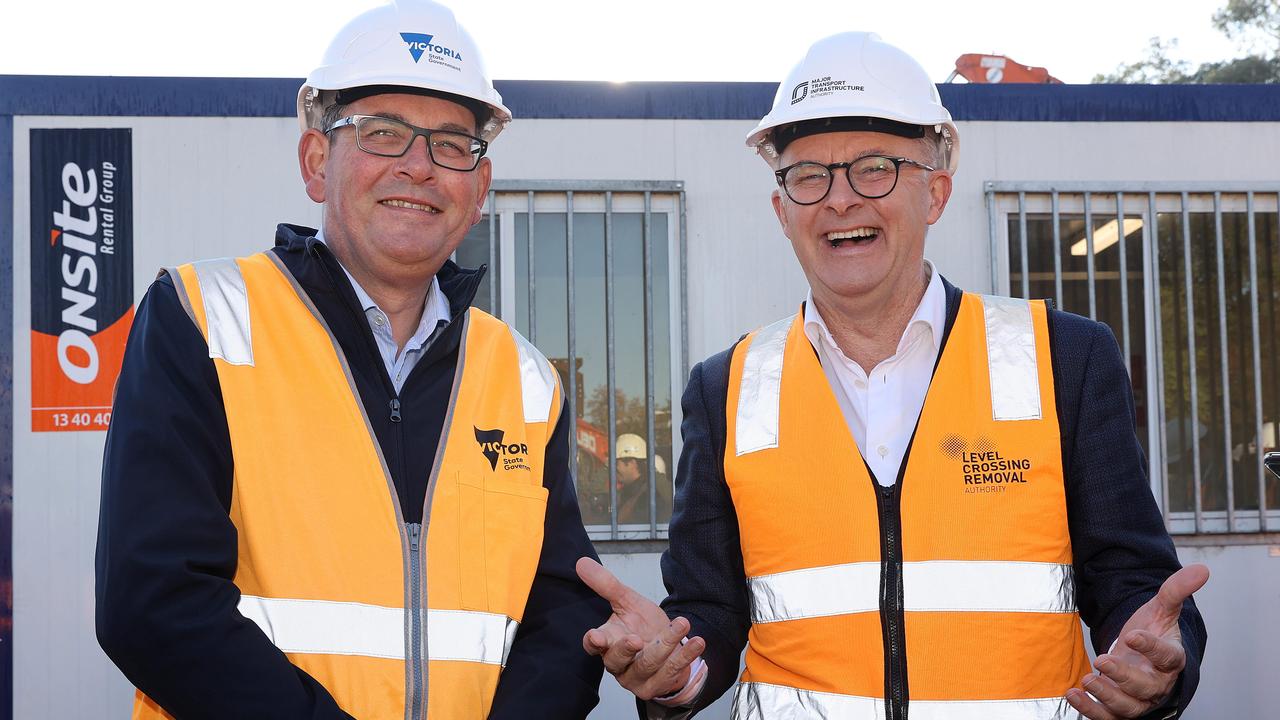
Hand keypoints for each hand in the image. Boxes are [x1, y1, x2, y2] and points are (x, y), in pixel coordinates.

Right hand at [575, 557, 705, 699]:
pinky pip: (672, 671)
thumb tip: (581, 562)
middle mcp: (618, 664)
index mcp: (607, 642)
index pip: (593, 645)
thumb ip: (606, 584)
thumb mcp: (627, 601)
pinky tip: (698, 641)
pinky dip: (686, 656)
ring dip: (666, 644)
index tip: (596, 636)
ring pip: (648, 663)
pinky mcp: (657, 685)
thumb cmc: (642, 625)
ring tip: (681, 623)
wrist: (668, 647)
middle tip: (635, 639)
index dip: (593, 642)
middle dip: (626, 649)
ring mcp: (637, 677)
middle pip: (616, 660)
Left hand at [1066, 564, 1208, 718]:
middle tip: (1103, 660)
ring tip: (1088, 680)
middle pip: (1146, 687)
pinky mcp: (1121, 709)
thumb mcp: (1162, 609)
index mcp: (1171, 659)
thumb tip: (1202, 569)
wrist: (1142, 655)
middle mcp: (1157, 682)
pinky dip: (1090, 710)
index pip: (1167, 657)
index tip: (1133, 635)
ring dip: (1107, 697)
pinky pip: (1108, 718)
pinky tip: (1073, 694)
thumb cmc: (1154, 632)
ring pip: (1128, 707)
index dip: (1152, 647)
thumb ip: (1176, 591)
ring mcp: (1139, 698)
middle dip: (1124, 677)